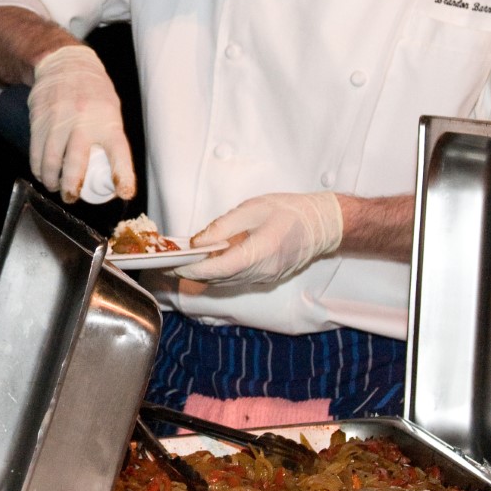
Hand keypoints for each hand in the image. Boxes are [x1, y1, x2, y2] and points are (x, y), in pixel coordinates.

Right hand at [27, 45, 135, 202]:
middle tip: (71, 197)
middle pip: (77, 163)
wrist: (64, 63)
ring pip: (51, 160)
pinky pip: (36, 150)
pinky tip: (40, 173)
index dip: (122, 175)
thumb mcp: (111, 109)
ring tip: (54, 186)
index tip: (124, 192)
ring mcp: (59, 119)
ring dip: (51, 180)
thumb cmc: (93, 90)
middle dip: (72, 187)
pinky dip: (37, 167)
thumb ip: (110, 138)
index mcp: (108, 121)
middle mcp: (84, 120)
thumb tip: (112, 171)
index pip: (119, 152)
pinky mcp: (40, 118)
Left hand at [174, 192, 342, 285]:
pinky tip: (209, 260)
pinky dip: (219, 272)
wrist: (321, 224)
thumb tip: (198, 241)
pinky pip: (236, 279)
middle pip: (218, 278)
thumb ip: (222, 226)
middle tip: (168, 264)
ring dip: (204, 273)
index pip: (217, 268)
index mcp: (258, 253)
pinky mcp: (266, 277)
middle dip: (192, 272)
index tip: (172, 265)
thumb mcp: (251, 209)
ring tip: (184, 261)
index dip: (192, 268)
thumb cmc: (288, 211)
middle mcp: (261, 271)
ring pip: (226, 281)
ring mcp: (264, 277)